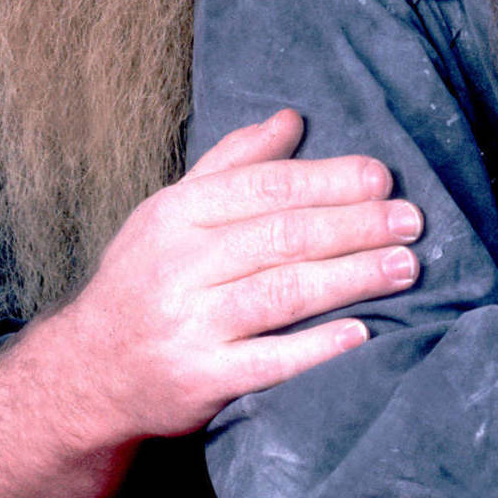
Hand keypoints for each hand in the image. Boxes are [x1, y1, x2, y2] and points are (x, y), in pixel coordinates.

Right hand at [0, 110, 421, 497]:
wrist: (85, 374)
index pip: (266, 187)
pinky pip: (268, 361)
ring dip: (352, 276)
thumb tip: (292, 118)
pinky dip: (317, 346)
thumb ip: (232, 164)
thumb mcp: (172, 213)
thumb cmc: (144, 281)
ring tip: (406, 267)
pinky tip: (360, 333)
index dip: (330, 179)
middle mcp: (179, 265)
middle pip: (283, 235)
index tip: (384, 176)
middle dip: (356, 225)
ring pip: (284, 291)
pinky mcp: (199, 379)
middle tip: (412, 220)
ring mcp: (188, 325)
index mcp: (177, 215)